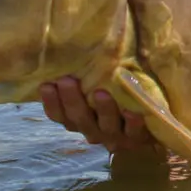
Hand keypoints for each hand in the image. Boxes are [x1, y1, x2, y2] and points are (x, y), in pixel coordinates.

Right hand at [39, 76, 154, 153]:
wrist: (145, 132)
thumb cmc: (115, 103)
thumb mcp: (95, 93)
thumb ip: (85, 80)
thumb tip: (71, 52)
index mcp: (79, 121)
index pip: (59, 115)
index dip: (51, 102)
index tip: (45, 84)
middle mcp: (93, 130)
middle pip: (79, 118)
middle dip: (72, 99)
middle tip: (66, 80)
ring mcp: (114, 136)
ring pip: (105, 125)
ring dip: (102, 109)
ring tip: (101, 92)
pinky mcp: (136, 139)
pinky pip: (133, 132)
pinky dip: (132, 122)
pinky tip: (131, 111)